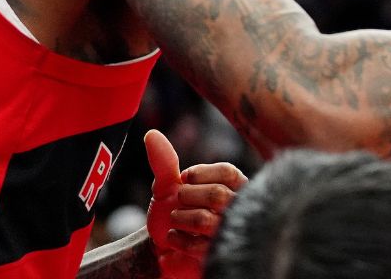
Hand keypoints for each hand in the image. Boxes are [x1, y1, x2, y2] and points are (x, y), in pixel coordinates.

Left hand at [144, 130, 247, 277]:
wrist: (164, 250)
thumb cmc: (173, 214)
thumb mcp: (168, 187)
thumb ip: (164, 161)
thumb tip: (151, 134)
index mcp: (235, 187)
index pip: (228, 173)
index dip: (201, 174)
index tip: (183, 180)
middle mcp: (239, 209)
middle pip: (217, 195)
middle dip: (187, 197)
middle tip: (177, 203)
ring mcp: (229, 233)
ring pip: (205, 221)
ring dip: (180, 219)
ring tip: (175, 220)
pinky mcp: (217, 255)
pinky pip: (196, 246)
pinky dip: (177, 241)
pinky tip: (174, 239)